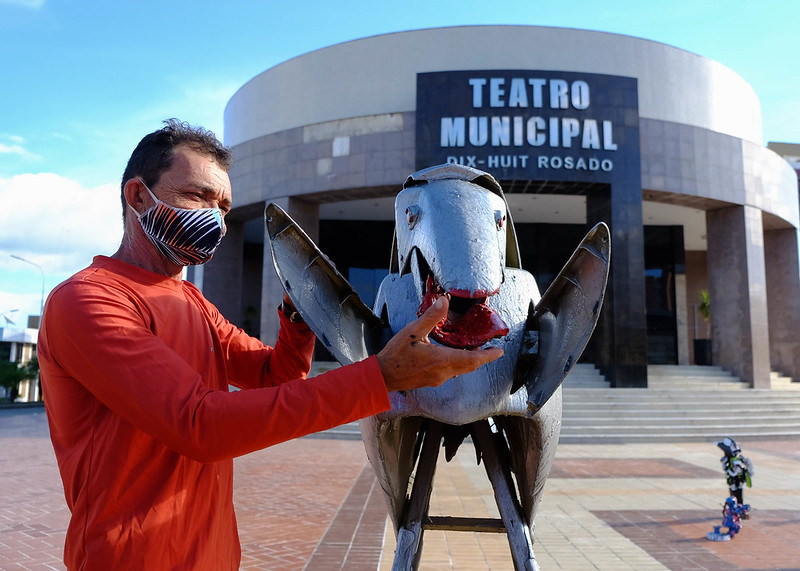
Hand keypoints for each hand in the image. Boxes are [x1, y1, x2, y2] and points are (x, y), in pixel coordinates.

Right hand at [376, 296, 503, 391]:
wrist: (382, 377)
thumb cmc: (396, 356)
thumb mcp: (413, 331)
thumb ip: (431, 316)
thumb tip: (444, 301)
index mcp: (442, 359)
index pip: (473, 359)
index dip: (488, 356)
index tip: (499, 352)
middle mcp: (444, 372)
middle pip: (470, 366)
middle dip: (482, 358)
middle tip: (491, 350)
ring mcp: (438, 378)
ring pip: (461, 370)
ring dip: (470, 361)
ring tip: (474, 350)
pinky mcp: (432, 380)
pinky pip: (451, 372)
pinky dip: (458, 364)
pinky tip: (453, 356)